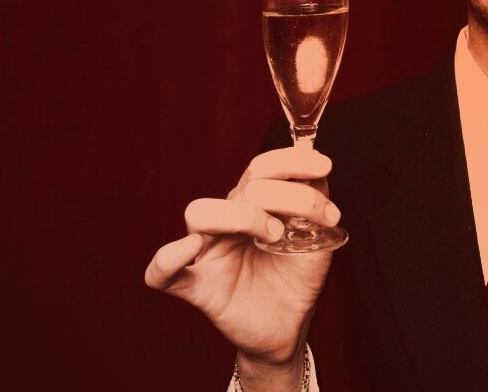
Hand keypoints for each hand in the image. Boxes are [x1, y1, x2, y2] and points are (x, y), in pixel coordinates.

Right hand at [145, 146, 340, 377]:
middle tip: (311, 222)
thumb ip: (315, 206)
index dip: (291, 161)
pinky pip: (162, 272)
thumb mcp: (317, 239)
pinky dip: (168, 258)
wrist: (289, 326)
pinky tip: (191, 248)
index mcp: (252, 205)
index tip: (324, 167)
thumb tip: (318, 174)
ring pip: (199, 213)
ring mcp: (209, 252)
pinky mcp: (198, 287)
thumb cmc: (296, 278)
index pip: (261, 168)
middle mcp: (227, 222)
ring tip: (273, 236)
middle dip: (286, 196)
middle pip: (243, 187)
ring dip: (243, 216)